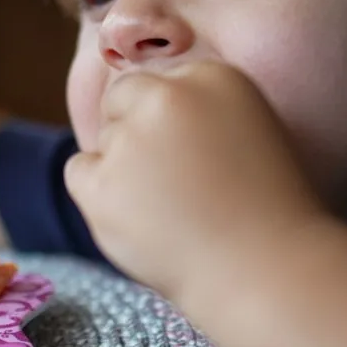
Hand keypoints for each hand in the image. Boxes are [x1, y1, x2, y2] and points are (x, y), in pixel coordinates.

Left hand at [63, 61, 324, 299]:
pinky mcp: (100, 182)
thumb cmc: (268, 211)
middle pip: (123, 98)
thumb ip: (204, 109)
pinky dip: (98, 195)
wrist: (264, 270)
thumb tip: (149, 106)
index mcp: (214, 76)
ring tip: (169, 209)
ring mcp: (130, 139)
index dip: (172, 120)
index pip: (164, 81)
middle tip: (171, 181)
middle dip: (138, 131)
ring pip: (103, 139)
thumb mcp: (253, 131)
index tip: (191, 155)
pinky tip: (140, 218)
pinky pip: (79, 172)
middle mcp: (167, 96)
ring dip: (123, 168)